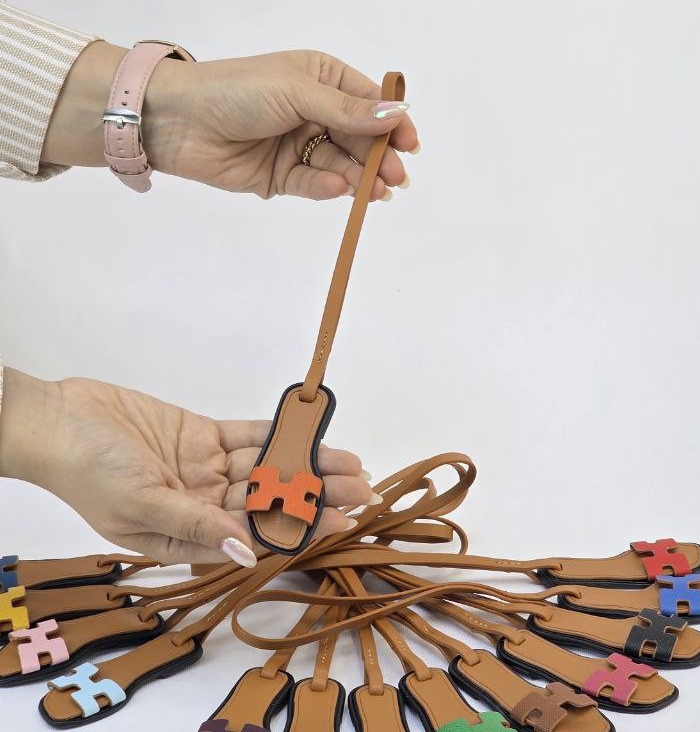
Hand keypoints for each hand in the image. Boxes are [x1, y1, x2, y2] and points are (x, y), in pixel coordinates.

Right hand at [0, 369, 373, 565]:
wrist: (60, 420)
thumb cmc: (88, 472)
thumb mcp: (140, 505)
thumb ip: (195, 527)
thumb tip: (247, 555)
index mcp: (186, 537)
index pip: (255, 537)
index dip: (301, 528)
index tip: (342, 520)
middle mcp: (202, 505)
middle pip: (270, 502)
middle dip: (317, 495)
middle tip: (362, 488)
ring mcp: (203, 469)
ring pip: (266, 468)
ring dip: (306, 464)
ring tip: (350, 462)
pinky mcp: (200, 435)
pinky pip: (246, 436)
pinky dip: (277, 434)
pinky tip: (310, 433)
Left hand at [43, 43, 418, 199]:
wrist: (177, 120)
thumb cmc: (237, 89)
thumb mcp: (297, 91)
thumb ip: (347, 109)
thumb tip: (397, 113)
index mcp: (322, 79)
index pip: (369, 103)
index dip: (392, 123)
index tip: (410, 144)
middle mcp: (315, 111)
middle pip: (359, 139)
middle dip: (378, 157)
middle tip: (395, 177)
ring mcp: (298, 145)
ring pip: (340, 165)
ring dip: (359, 178)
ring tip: (377, 191)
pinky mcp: (280, 176)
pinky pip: (313, 183)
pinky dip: (327, 187)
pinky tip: (338, 189)